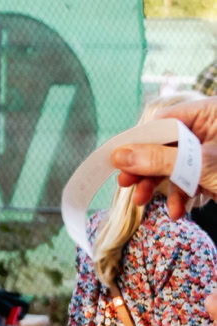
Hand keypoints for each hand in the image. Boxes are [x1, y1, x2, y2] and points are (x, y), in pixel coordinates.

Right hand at [111, 99, 216, 219]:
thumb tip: (118, 155)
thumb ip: (159, 159)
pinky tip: (178, 212)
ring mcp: (216, 152)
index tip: (118, 160)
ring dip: (162, 187)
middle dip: (148, 168)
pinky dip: (183, 195)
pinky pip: (193, 178)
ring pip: (178, 164)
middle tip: (127, 186)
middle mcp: (212, 129)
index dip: (139, 141)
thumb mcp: (202, 166)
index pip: (164, 121)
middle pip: (167, 144)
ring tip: (146, 203)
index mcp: (211, 113)